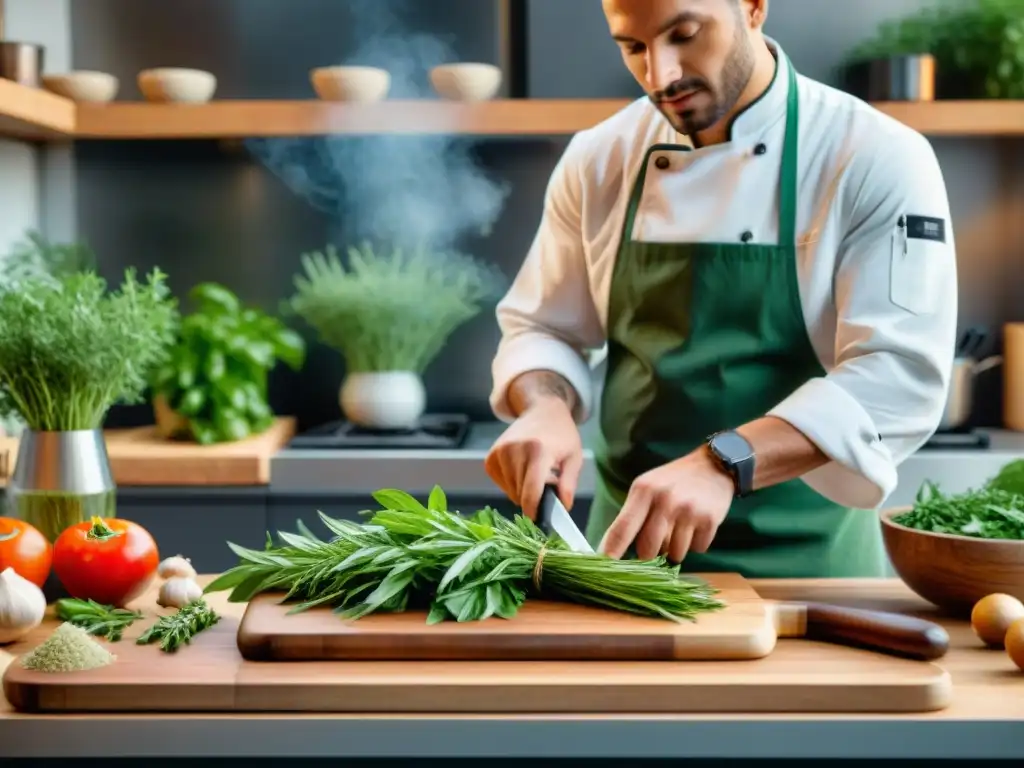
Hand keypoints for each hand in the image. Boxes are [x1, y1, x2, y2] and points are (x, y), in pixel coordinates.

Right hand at [485, 397, 582, 519]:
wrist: (542, 411)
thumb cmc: (561, 435)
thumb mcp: (574, 457)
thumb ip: (568, 483)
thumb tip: (564, 506)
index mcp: (538, 451)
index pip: (531, 491)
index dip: (533, 510)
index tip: (538, 520)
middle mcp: (514, 450)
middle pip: (520, 493)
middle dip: (532, 498)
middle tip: (545, 486)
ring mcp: (500, 452)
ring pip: (509, 490)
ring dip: (522, 490)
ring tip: (534, 475)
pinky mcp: (491, 456)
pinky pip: (500, 483)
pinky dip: (511, 484)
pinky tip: (521, 472)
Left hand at [599, 448, 735, 561]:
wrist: (714, 466)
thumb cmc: (674, 481)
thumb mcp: (648, 487)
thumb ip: (633, 515)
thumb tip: (613, 549)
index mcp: (644, 490)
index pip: (622, 528)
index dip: (611, 551)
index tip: (602, 568)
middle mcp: (664, 500)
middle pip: (647, 550)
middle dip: (649, 553)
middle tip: (658, 539)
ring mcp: (688, 511)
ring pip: (674, 554)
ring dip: (675, 548)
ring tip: (681, 525)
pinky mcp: (709, 520)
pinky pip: (697, 549)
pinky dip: (695, 543)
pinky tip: (696, 524)